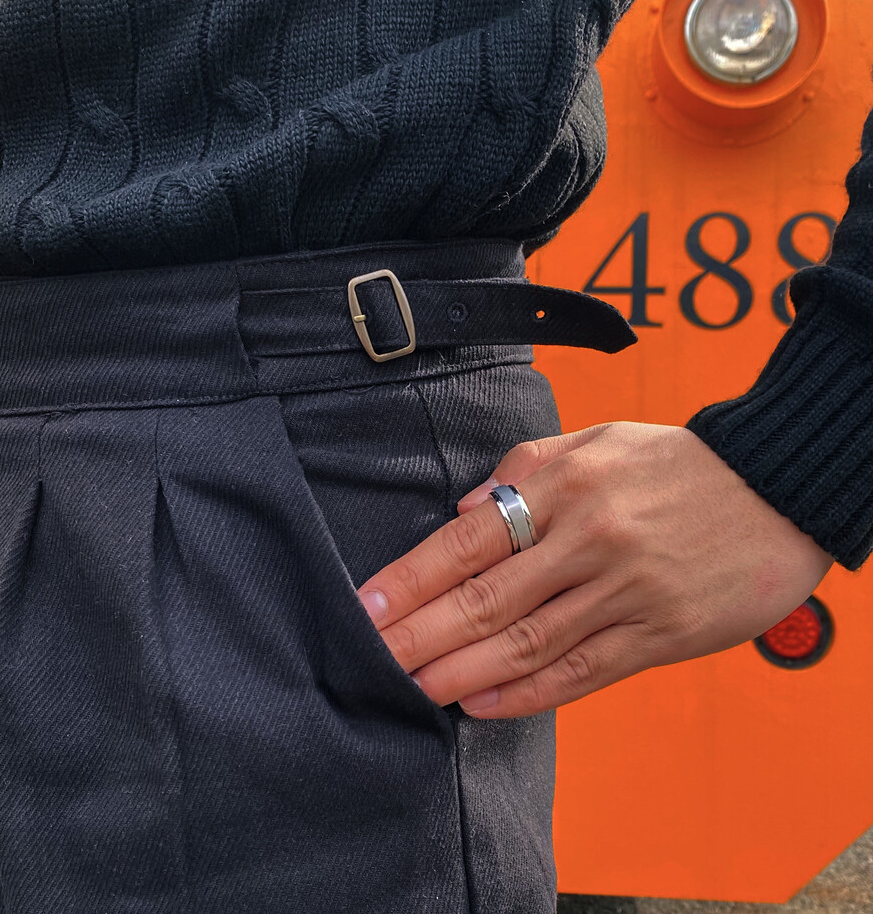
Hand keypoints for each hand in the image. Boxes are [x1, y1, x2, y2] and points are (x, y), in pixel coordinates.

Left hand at [355, 422, 834, 717]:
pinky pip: (583, 671)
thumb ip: (523, 469)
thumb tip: (464, 511)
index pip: (469, 541)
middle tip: (371, 659)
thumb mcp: (595, 440)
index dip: (412, 578)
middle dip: (420, 634)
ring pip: (526, 642)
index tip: (368, 606)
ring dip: (462, 672)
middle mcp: (589, 539)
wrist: (776, 488)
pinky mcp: (661, 634)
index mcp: (566, 486)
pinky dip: (529, 694)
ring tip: (413, 688)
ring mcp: (626, 591)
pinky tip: (484, 706)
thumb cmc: (675, 461)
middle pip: (486, 599)